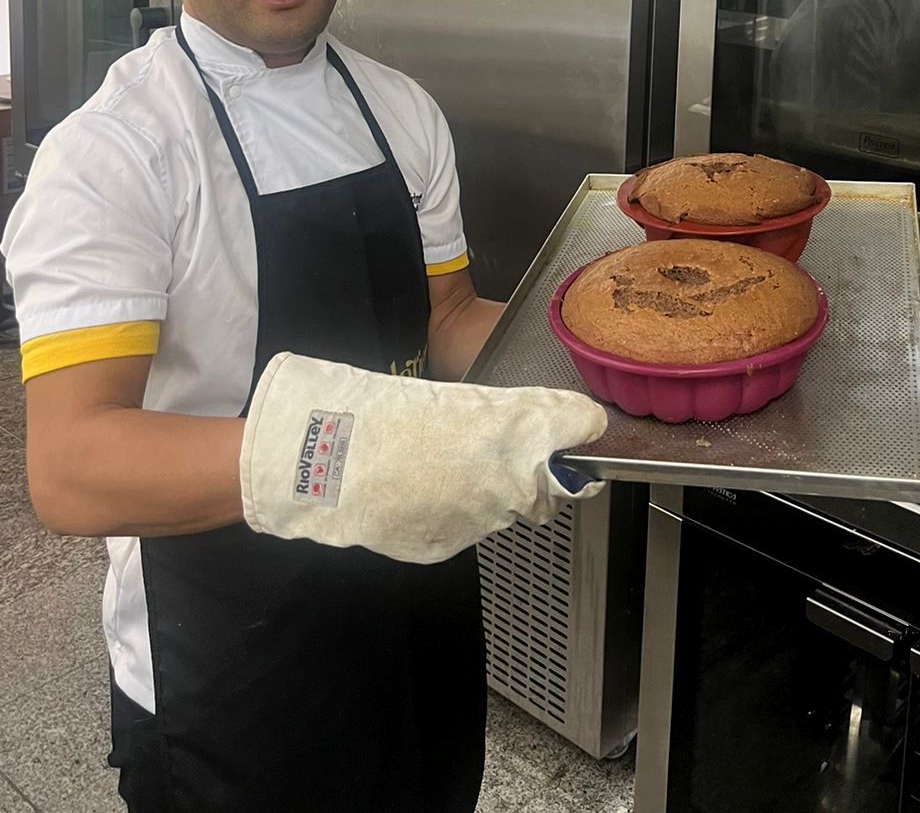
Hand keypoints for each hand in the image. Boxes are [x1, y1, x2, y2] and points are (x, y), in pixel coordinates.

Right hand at [240, 353, 606, 563]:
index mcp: (490, 430)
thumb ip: (486, 415)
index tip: (586, 422)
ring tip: (469, 464)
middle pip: (541, 480)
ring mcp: (466, 519)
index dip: (575, 426)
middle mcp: (489, 480)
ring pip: (507, 506)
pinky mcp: (441, 544)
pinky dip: (466, 508)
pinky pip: (470, 525)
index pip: (559, 428)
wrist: (311, 465)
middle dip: (544, 467)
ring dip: (504, 488)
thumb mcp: (432, 399)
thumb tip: (528, 418)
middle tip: (537, 449)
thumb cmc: (365, 415)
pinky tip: (438, 488)